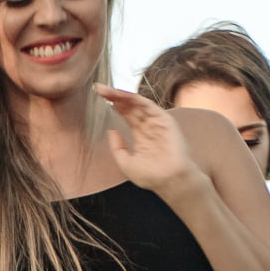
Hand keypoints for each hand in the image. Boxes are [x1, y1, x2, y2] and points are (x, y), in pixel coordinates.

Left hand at [96, 85, 207, 205]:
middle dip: (115, 97)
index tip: (100, 98)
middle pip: (131, 106)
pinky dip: (136, 99)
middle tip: (99, 88)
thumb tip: (111, 131)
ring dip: (122, 95)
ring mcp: (158, 122)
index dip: (115, 105)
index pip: (127, 115)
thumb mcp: (126, 162)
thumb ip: (118, 147)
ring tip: (106, 90)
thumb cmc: (151, 176)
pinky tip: (122, 95)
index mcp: (142, 134)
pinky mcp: (165, 121)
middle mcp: (150, 126)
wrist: (170, 182)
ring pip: (138, 104)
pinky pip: (149, 106)